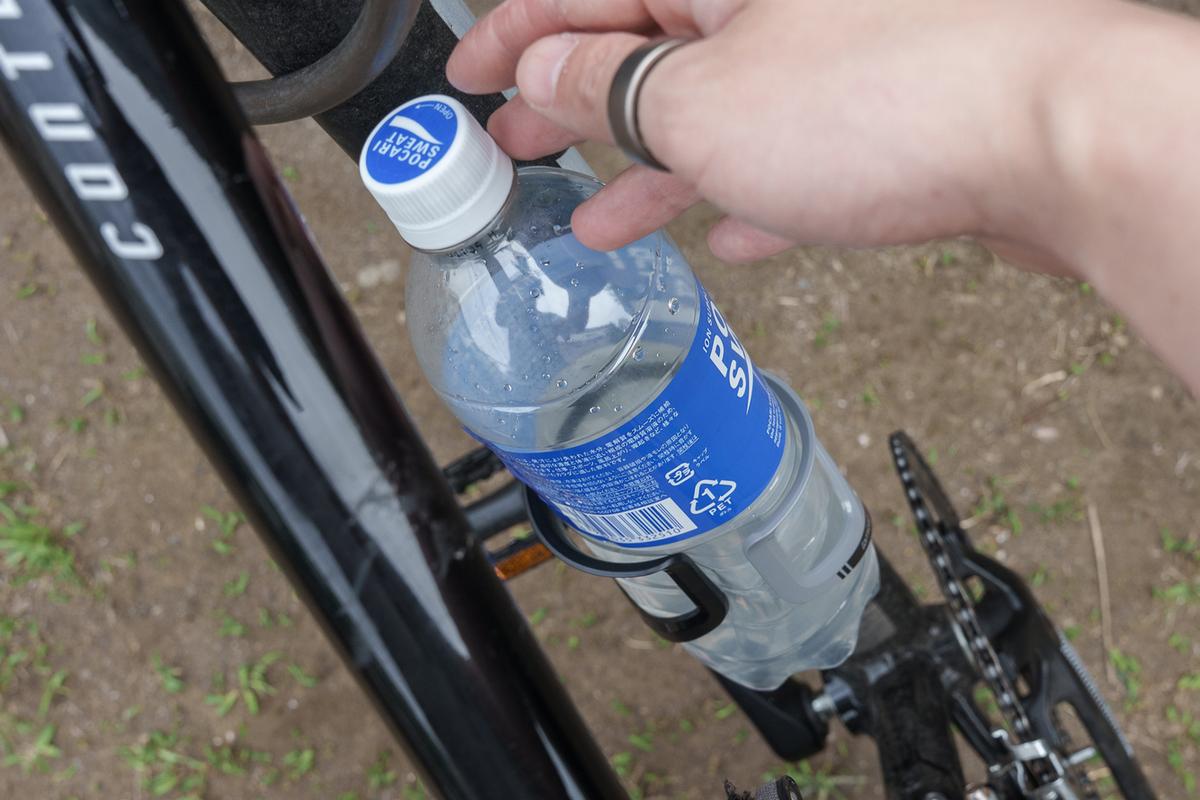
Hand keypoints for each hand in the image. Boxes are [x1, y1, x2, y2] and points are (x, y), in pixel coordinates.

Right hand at [448, 0, 1097, 266]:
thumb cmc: (887, 99)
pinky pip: (789, 155)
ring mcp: (830, 59)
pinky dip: (749, 194)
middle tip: (512, 148)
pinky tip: (728, 237)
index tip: (465, 80)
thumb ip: (606, 88)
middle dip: (568, 105)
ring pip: (711, 112)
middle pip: (641, 49)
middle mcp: (770, 4)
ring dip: (649, 168)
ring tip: (598, 221)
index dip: (510, 35)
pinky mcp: (880, 120)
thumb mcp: (696, 103)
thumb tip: (543, 71)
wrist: (1057, 139)